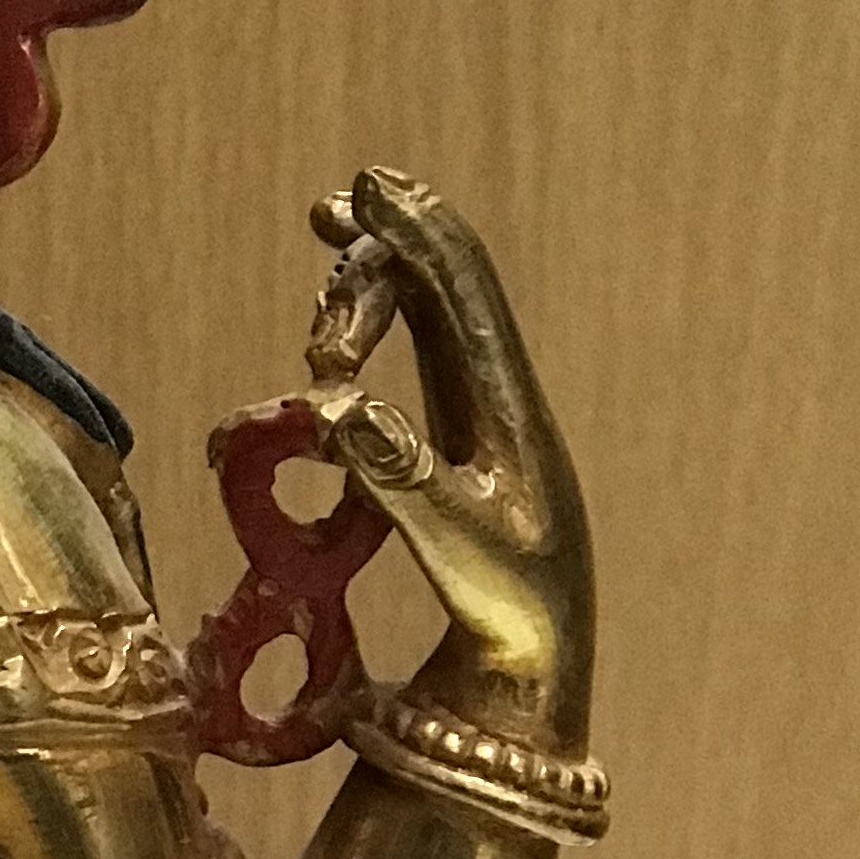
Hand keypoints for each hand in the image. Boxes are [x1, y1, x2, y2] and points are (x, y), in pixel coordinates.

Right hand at [303, 170, 593, 723]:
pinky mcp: (450, 441)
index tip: (361, 184)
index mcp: (507, 413)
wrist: (538, 674)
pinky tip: (333, 354)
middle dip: (369, 277)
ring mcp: (474, 415)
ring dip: (361, 310)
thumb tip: (339, 406)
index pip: (462, 293)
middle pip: (435, 288)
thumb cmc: (509, 620)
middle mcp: (494, 397)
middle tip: (321, 351)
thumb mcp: (458, 556)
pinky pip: (410, 358)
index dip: (414, 232)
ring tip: (324, 356)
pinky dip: (367, 337)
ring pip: (420, 316)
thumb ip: (402, 481)